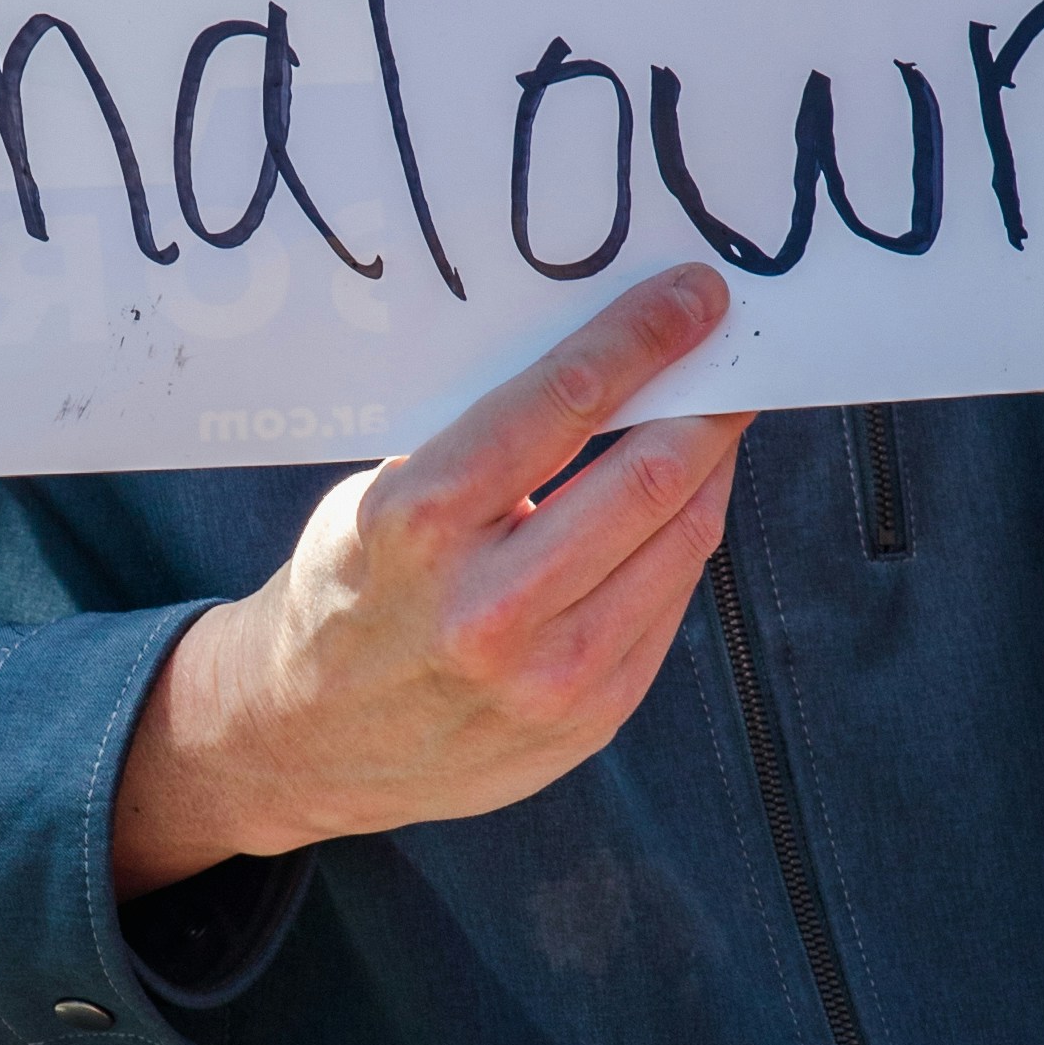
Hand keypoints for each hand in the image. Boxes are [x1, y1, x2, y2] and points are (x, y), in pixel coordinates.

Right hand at [111, 268, 744, 896]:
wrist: (307, 748)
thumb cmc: (348, 592)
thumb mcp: (376, 502)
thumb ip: (482, 453)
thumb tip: (610, 376)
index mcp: (417, 524)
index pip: (560, 405)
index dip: (641, 339)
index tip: (694, 296)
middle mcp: (486, 607)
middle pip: (647, 478)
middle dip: (707, 404)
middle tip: (736, 360)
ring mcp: (546, 676)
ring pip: (680, 541)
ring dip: (711, 470)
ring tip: (717, 425)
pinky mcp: (587, 718)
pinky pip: (668, 602)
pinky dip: (683, 541)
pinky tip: (681, 507)